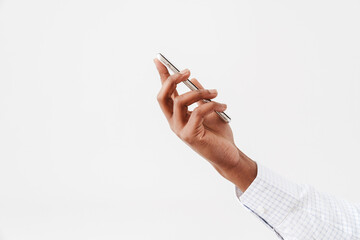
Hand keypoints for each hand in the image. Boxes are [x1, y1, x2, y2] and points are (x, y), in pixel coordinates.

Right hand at [154, 59, 256, 190]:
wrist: (228, 155)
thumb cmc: (218, 134)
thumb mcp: (209, 110)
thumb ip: (200, 97)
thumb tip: (194, 80)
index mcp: (177, 115)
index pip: (166, 92)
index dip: (161, 76)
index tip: (159, 59)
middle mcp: (174, 122)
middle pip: (163, 96)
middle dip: (172, 80)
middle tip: (187, 72)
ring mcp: (180, 129)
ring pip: (180, 102)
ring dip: (199, 92)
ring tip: (215, 92)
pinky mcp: (190, 135)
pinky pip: (197, 112)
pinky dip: (211, 105)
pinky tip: (223, 106)